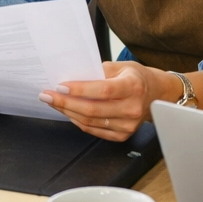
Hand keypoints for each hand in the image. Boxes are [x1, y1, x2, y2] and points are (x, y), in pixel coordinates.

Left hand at [40, 61, 174, 141]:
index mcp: (132, 87)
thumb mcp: (120, 66)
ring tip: (54, 102)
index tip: (59, 87)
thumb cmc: (136, 78)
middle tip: (47, 95)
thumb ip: (97, 71)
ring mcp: (128, 125)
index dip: (79, 90)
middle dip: (65, 103)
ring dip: (68, 112)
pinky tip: (68, 112)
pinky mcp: (122, 135)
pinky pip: (93, 130)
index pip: (102, 90)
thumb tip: (70, 76)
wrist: (156, 94)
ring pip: (90, 122)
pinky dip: (77, 121)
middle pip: (92, 110)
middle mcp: (132, 108)